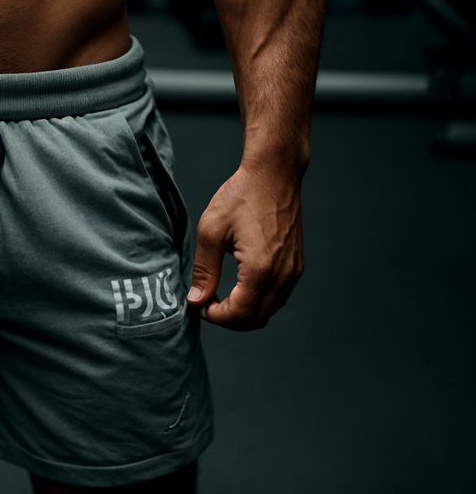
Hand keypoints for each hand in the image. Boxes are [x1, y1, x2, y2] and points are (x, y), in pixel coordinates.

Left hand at [186, 163, 303, 329]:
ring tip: (222, 294)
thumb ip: (204, 269)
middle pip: (256, 320)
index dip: (216, 317)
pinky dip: (259, 300)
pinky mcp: (297, 265)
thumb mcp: (212, 229)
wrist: (274, 173)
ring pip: (269, 310)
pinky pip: (278, 296)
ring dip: (245, 311)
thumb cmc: (241, 195)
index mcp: (260, 269)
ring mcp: (293, 271)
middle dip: (230, 319)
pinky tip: (241, 284)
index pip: (239, 315)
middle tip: (209, 303)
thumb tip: (196, 301)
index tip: (200, 305)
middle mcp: (283, 275)